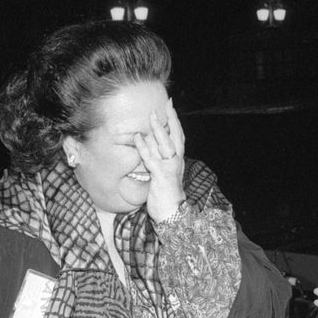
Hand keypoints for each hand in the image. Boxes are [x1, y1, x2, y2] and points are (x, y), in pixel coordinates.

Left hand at [135, 97, 186, 221]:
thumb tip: (149, 146)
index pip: (178, 136)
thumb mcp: (164, 175)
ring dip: (158, 129)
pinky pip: (151, 158)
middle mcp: (176, 161)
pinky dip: (144, 147)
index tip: (170, 106)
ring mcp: (170, 168)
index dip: (175, 121)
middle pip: (176, 135)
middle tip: (167, 103)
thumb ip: (159, 161)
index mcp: (178, 160)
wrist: (173, 213)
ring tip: (152, 115)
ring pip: (165, 144)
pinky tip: (138, 138)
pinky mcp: (161, 176)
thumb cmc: (167, 196)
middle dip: (171, 118)